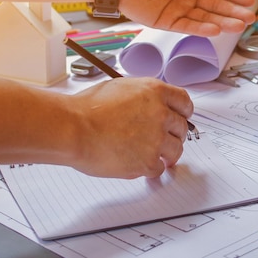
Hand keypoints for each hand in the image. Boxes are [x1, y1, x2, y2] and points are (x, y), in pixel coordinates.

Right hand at [68, 77, 191, 177]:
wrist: (73, 128)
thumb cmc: (86, 109)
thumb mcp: (120, 88)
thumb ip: (142, 96)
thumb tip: (149, 105)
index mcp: (155, 91)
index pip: (184, 101)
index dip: (184, 112)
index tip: (182, 118)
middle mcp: (160, 113)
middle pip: (182, 127)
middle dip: (174, 134)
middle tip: (163, 140)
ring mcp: (156, 139)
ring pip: (176, 150)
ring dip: (167, 154)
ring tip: (152, 155)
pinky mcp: (148, 161)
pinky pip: (159, 169)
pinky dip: (150, 169)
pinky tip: (137, 164)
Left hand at [119, 0, 255, 36]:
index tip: (250, 0)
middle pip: (216, 6)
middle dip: (234, 12)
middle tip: (250, 17)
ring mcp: (179, 10)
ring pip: (206, 18)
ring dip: (223, 22)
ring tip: (239, 25)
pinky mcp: (168, 22)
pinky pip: (189, 26)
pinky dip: (203, 29)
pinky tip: (216, 30)